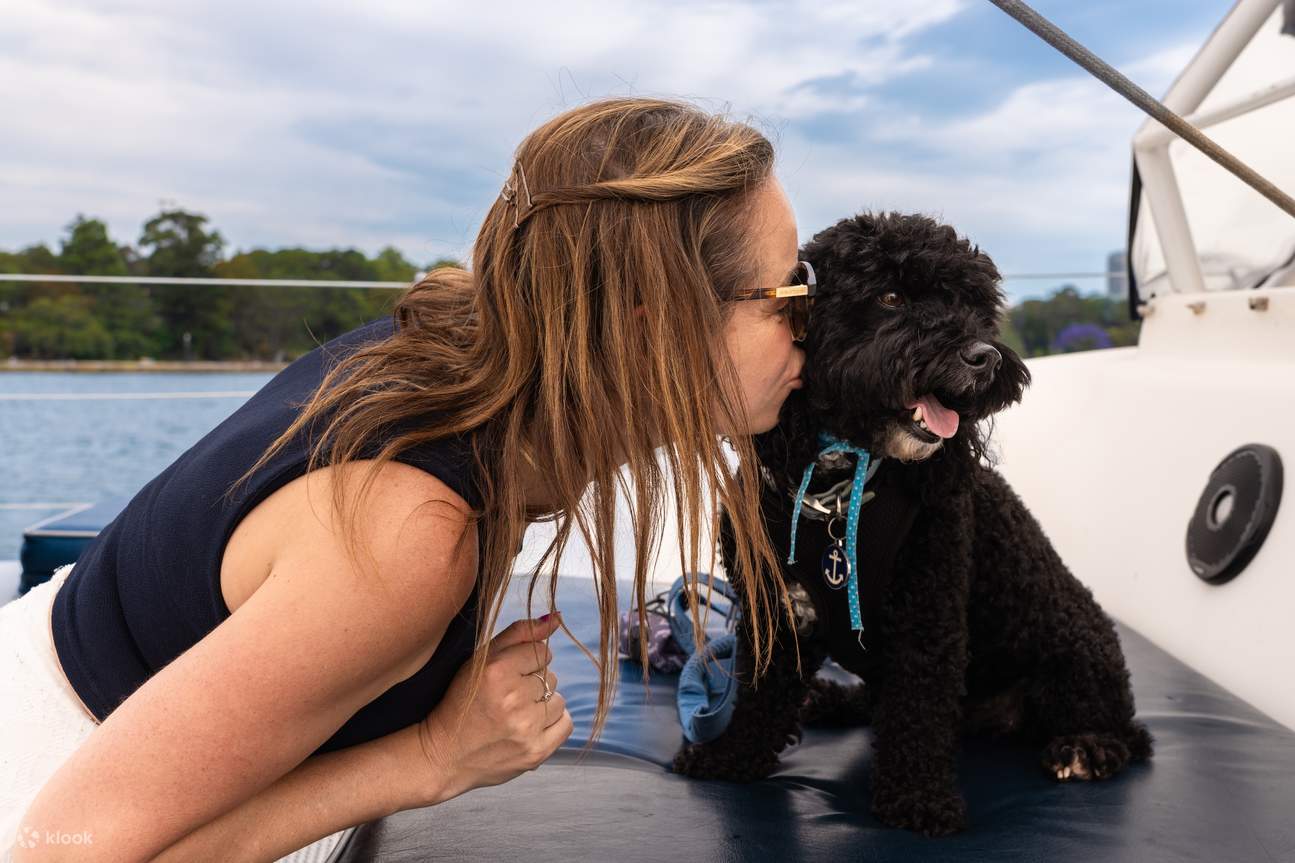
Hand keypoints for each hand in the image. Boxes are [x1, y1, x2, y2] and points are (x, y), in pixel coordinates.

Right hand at [414, 612, 571, 803]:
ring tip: (515, 715)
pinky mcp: (536, 752)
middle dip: (532, 685)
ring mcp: (525, 729)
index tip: (506, 677)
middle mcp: (513, 699)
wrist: (446, 754)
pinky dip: (553, 724)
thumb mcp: (481, 660)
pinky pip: (566, 725)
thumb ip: (519, 634)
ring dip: (542, 705)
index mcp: (497, 671)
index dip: (525, 663)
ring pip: (558, 700)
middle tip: (505, 699)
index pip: (543, 652)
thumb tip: (558, 618)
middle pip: (550, 677)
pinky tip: (529, 727)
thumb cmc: (464, 701)